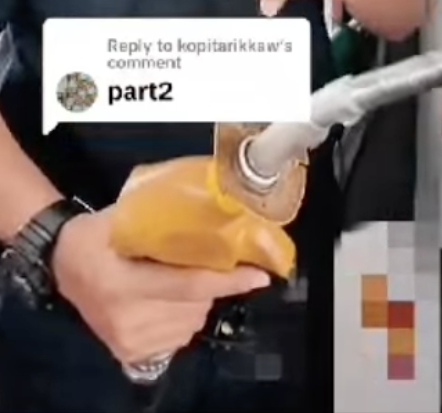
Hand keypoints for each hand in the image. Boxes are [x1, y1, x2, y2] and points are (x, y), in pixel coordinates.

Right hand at [51, 208, 269, 365]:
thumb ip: (164, 218)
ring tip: (181, 278)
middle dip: (211, 282)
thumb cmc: (96, 235)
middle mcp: (129, 319)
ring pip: (191, 322)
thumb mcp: (123, 217)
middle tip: (207, 260)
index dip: (229, 280)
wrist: (60, 263)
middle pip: (195, 304)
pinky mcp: (129, 353)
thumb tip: (217, 208)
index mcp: (125, 284)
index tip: (259, 274)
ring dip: (198, 301)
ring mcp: (129, 341)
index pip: (190, 284)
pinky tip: (170, 300)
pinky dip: (184, 317)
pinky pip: (177, 337)